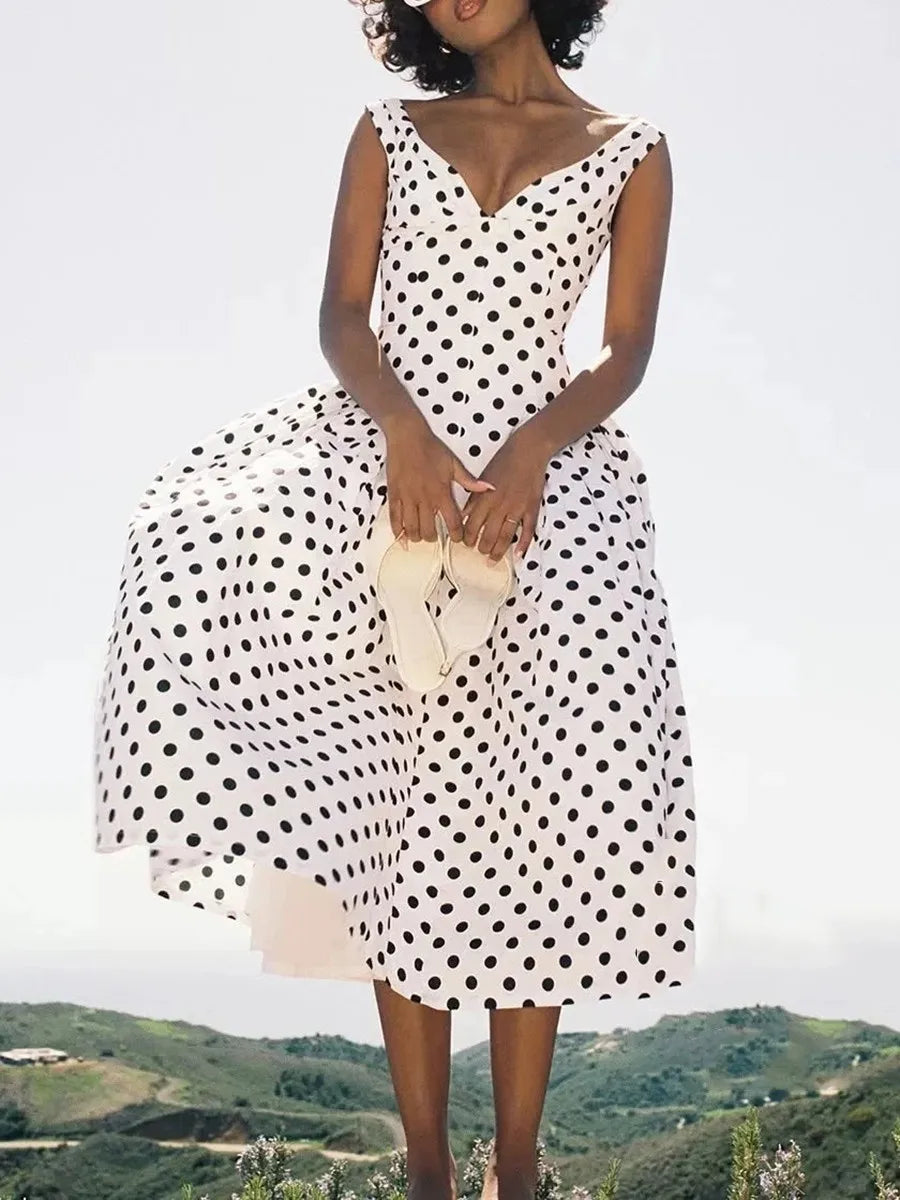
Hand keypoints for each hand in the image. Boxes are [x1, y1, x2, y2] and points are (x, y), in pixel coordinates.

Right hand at [383, 413, 494, 544]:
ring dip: (416, 536)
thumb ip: (469, 481)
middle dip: (433, 538)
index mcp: (442, 492)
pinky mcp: (394, 495)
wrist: (407, 436)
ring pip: (411, 528)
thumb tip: (489, 488)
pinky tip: (401, 536)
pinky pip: (394, 519)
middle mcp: (425, 499)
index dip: (456, 535)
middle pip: (429, 531)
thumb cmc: (431, 448)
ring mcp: (408, 498)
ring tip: (420, 535)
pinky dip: (397, 530)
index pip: (453, 522)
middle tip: (435, 536)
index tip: (457, 539)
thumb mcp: (453, 464)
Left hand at [460, 428, 550, 560]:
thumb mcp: (483, 476)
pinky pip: (528, 530)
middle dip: (482, 547)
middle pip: (488, 534)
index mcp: (485, 497)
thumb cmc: (504, 461)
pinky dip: (524, 543)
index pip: (471, 524)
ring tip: (493, 558)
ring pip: (506, 536)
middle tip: (479, 552)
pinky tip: (519, 553)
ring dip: (498, 550)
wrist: (528, 450)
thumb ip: (474, 498)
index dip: (467, 537)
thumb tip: (464, 515)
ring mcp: (517, 508)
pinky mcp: (532, 508)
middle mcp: (500, 505)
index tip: (465, 543)